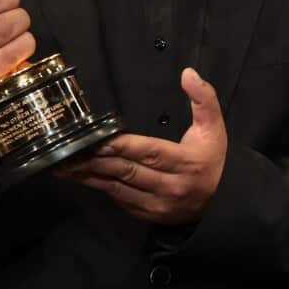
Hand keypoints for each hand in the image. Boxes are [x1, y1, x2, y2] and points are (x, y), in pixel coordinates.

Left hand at [58, 68, 226, 223]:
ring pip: (120, 189)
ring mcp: (159, 204)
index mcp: (186, 162)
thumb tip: (188, 73)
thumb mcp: (214, 126)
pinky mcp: (149, 215)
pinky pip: (122, 200)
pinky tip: (85, 178)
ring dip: (92, 177)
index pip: (151, 153)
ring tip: (67, 167)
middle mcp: (172, 186)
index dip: (124, 147)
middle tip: (71, 153)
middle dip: (98, 162)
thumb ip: (203, 98)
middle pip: (129, 172)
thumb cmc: (212, 158)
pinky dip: (103, 188)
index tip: (100, 141)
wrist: (222, 200)